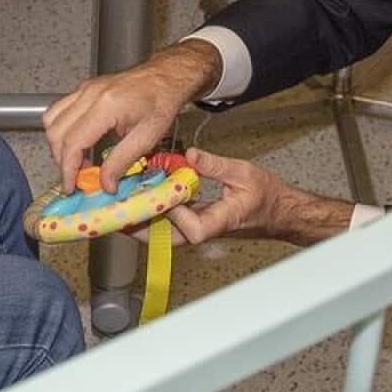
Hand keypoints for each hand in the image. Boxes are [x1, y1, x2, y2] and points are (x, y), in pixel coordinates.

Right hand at [44, 41, 221, 193]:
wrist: (167, 75)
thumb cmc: (162, 101)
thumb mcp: (148, 137)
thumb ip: (122, 162)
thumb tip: (105, 185)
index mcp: (106, 106)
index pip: (73, 142)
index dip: (68, 169)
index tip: (70, 186)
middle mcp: (90, 94)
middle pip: (57, 132)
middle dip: (61, 160)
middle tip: (76, 177)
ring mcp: (85, 88)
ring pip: (52, 119)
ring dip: (58, 144)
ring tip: (77, 161)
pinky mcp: (85, 88)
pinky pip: (60, 109)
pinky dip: (61, 129)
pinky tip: (78, 141)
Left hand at [132, 148, 353, 246]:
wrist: (277, 211)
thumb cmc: (265, 196)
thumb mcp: (244, 173)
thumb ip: (215, 165)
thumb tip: (190, 155)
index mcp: (217, 223)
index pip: (189, 227)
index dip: (173, 213)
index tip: (164, 192)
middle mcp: (202, 230)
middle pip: (163, 236)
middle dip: (138, 223)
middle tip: (114, 209)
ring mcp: (196, 229)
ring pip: (161, 231)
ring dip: (140, 217)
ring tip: (116, 203)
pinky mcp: (193, 223)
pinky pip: (167, 222)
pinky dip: (151, 210)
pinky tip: (137, 196)